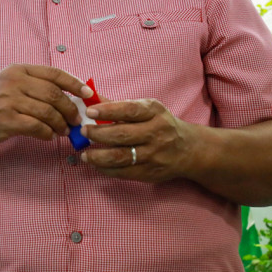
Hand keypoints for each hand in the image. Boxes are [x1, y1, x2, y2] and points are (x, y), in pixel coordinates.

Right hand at [0, 64, 91, 144]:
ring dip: (60, 124)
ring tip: (63, 131)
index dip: (75, 84)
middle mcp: (14, 82)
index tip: (88, 94)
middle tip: (76, 120)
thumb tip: (71, 98)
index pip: (54, 74)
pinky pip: (36, 127)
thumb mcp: (11, 83)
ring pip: (47, 112)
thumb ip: (36, 86)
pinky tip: (48, 136)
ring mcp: (9, 101)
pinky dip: (47, 133)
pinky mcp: (6, 120)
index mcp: (18, 70)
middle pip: (54, 94)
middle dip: (70, 109)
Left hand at [79, 98, 194, 183]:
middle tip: (83, 132)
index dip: (108, 111)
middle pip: (122, 135)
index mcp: (155, 113)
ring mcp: (154, 155)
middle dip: (98, 134)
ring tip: (84, 153)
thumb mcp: (146, 109)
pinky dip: (105, 169)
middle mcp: (156, 133)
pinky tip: (95, 164)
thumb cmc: (160, 124)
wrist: (188, 149)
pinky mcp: (150, 172)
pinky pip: (123, 172)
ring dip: (98, 156)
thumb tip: (88, 98)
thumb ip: (118, 106)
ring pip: (121, 156)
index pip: (129, 111)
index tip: (89, 111)